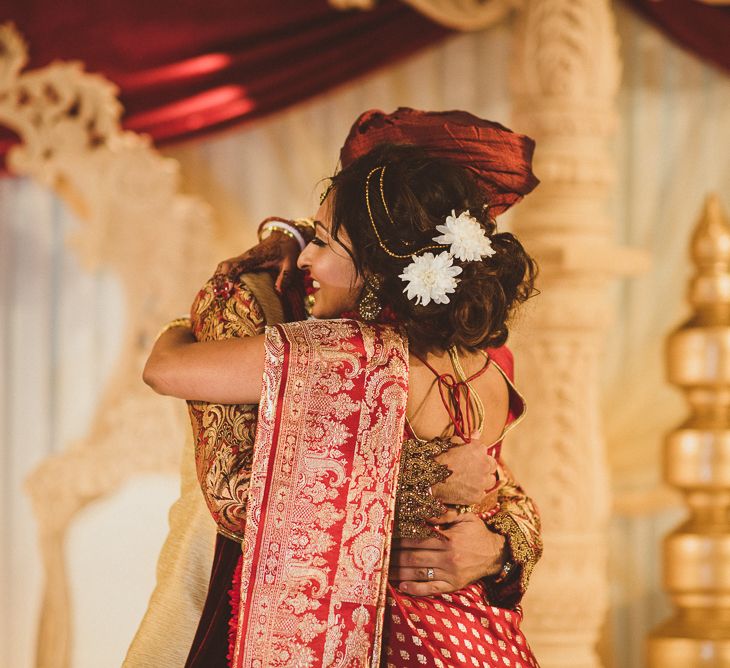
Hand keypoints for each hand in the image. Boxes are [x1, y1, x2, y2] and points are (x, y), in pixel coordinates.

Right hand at [216, 221, 301, 293]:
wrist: (285, 237)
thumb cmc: (288, 251)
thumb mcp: (290, 264)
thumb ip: (286, 277)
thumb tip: (278, 292)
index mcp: (255, 257)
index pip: (238, 266)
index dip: (230, 277)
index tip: (228, 289)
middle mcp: (246, 256)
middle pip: (225, 265)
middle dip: (220, 279)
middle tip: (220, 295)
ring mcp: (243, 257)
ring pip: (224, 265)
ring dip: (218, 277)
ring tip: (217, 294)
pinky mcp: (243, 260)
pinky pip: (228, 266)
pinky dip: (221, 275)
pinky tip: (221, 287)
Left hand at [389, 513, 505, 595]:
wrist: (497, 554)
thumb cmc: (478, 533)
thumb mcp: (465, 518)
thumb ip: (444, 515)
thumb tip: (425, 512)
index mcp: (449, 540)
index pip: (418, 540)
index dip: (401, 539)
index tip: (387, 537)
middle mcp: (448, 558)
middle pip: (415, 557)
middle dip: (396, 555)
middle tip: (380, 553)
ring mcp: (450, 574)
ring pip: (419, 573)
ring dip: (400, 572)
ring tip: (384, 570)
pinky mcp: (453, 585)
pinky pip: (431, 589)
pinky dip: (415, 589)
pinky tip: (401, 587)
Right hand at [431, 438, 498, 506]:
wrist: (430, 477)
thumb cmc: (439, 458)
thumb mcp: (452, 442)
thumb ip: (467, 438)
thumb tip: (477, 432)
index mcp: (479, 449)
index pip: (486, 451)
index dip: (478, 455)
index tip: (471, 459)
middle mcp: (485, 465)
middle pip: (492, 466)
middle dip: (484, 467)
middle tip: (472, 470)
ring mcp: (482, 482)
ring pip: (490, 481)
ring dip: (483, 480)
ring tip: (470, 481)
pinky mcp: (478, 496)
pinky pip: (481, 494)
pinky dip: (475, 493)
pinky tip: (465, 490)